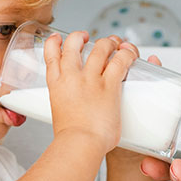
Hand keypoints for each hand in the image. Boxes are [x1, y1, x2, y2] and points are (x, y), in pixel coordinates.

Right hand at [43, 31, 137, 154]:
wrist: (78, 144)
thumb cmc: (70, 139)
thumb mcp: (59, 117)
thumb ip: (68, 110)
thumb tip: (77, 117)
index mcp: (56, 85)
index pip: (51, 54)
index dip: (55, 42)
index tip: (59, 38)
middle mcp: (71, 77)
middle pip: (74, 43)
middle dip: (82, 36)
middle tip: (89, 38)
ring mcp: (91, 79)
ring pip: (100, 47)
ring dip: (109, 42)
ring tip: (115, 43)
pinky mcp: (109, 85)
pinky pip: (121, 61)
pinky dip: (127, 54)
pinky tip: (130, 54)